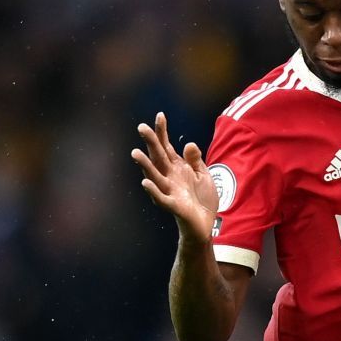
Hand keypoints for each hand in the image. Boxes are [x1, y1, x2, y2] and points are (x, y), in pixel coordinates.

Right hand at [133, 112, 217, 243]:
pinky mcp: (173, 206)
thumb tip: (189, 143)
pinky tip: (145, 183)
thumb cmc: (202, 200)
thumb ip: (195, 161)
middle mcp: (170, 177)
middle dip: (151, 143)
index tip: (160, 115)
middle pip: (158, 157)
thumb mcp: (203, 176)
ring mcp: (169, 191)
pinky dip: (153, 191)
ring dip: (145, 165)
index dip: (163, 132)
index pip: (167, 147)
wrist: (205, 225)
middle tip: (141, 127)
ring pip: (154, 176)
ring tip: (135, 153)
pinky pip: (161, 198)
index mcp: (177, 168)